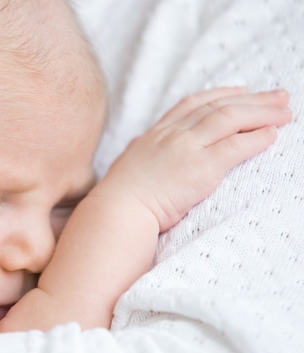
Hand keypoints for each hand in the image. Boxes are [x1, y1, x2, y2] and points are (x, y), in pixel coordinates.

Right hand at [98, 87, 291, 231]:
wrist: (117, 211)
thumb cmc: (119, 198)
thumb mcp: (128, 164)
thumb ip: (141, 152)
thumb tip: (143, 149)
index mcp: (155, 134)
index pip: (191, 104)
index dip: (220, 94)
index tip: (240, 90)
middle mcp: (171, 134)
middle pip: (217, 106)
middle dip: (251, 99)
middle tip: (278, 95)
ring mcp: (186, 148)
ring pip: (230, 118)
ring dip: (262, 113)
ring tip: (285, 111)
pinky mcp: (200, 167)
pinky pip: (236, 145)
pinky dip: (257, 137)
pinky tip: (272, 135)